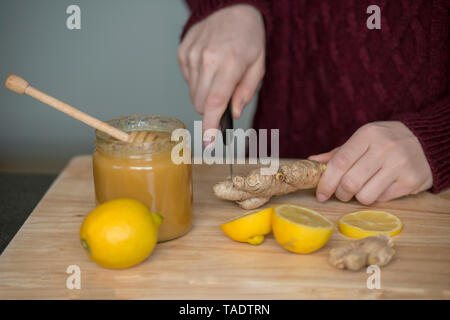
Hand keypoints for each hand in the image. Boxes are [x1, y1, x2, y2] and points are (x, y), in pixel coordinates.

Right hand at [177, 5, 265, 142]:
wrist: (230, 7)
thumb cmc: (248, 37)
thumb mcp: (258, 65)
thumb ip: (246, 91)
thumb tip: (233, 112)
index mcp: (230, 63)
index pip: (215, 102)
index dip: (211, 125)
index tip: (208, 142)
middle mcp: (207, 60)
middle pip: (201, 103)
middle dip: (212, 107)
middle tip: (224, 94)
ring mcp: (192, 55)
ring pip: (193, 94)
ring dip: (205, 93)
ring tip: (217, 74)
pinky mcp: (182, 53)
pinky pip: (188, 80)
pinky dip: (198, 80)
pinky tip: (208, 66)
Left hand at [309, 121, 432, 204]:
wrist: (427, 141)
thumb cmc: (387, 141)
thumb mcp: (364, 139)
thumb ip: (339, 152)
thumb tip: (313, 161)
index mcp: (368, 135)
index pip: (340, 162)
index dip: (326, 182)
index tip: (320, 194)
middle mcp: (384, 148)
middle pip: (350, 182)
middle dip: (340, 193)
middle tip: (342, 193)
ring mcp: (399, 165)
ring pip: (365, 195)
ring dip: (358, 197)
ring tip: (362, 189)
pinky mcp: (411, 180)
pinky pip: (382, 199)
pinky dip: (376, 197)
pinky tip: (380, 186)